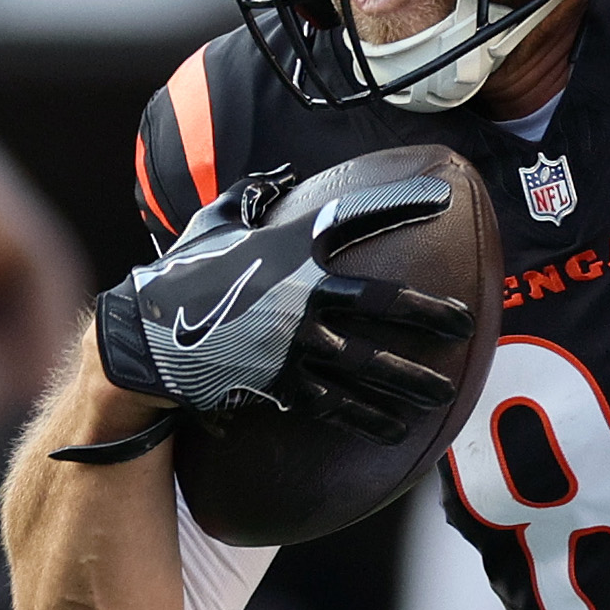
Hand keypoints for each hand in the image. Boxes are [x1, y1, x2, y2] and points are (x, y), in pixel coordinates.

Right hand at [71, 161, 480, 451]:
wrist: (146, 338)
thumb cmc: (180, 275)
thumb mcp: (215, 223)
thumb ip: (250, 196)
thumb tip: (277, 178)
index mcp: (291, 250)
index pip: (357, 217)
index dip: (403, 204)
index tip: (444, 199)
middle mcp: (301, 297)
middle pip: (381, 306)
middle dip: (428, 315)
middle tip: (464, 324)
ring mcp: (294, 346)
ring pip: (367, 367)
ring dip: (409, 381)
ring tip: (443, 394)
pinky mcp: (281, 386)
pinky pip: (336, 406)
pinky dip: (368, 419)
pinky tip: (396, 431)